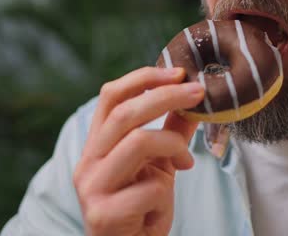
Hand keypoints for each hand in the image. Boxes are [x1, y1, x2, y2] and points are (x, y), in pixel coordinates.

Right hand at [73, 67, 203, 235]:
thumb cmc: (142, 210)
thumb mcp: (160, 165)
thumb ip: (172, 133)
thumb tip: (194, 98)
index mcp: (98, 145)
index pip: (111, 96)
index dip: (144, 78)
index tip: (179, 73)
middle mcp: (88, 162)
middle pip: (124, 113)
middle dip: (166, 96)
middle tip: (198, 93)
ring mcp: (92, 188)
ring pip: (137, 142)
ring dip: (173, 146)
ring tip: (186, 163)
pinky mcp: (103, 214)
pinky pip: (148, 189)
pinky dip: (164, 195)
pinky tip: (160, 209)